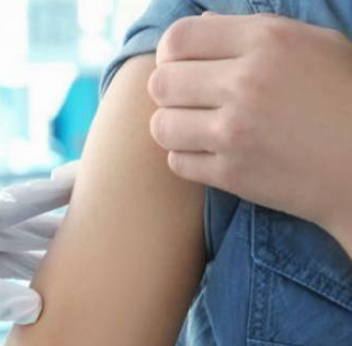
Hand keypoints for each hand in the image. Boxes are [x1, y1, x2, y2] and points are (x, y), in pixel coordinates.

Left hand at [0, 163, 76, 345]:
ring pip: (20, 258)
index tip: (94, 181)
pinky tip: (47, 295)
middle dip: (63, 230)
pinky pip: (4, 287)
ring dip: (47, 262)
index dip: (58, 192)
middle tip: (105, 235)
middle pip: (29, 230)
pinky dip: (26, 290)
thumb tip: (37, 306)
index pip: (24, 200)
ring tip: (85, 266)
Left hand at [148, 14, 351, 236]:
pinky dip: (188, 159)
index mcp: (267, 40)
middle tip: (189, 101)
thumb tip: (202, 22)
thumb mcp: (314, 45)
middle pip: (160, 82)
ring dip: (174, 128)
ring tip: (198, 129)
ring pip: (161, 125)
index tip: (182, 67)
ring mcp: (235, 131)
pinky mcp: (232, 174)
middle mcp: (246, 82)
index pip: (178, 38)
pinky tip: (211, 154)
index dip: (170, 54)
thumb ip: (254, 31)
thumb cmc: (347, 99)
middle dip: (169, 93)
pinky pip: (177, 162)